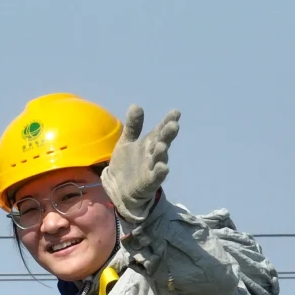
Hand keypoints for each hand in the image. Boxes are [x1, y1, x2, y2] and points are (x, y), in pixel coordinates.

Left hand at [101, 105, 179, 222]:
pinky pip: (156, 178)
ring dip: (162, 152)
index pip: (160, 129)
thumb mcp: (126, 142)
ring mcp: (152, 168)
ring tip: (162, 145)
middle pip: (162, 142)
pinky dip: (160, 173)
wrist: (118, 188)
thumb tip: (136, 105)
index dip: (167, 121)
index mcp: (149, 142)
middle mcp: (153, 154)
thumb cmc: (126, 163)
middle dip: (167, 134)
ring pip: (160, 159)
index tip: (176, 112)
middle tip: (173, 125)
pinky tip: (164, 168)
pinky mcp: (148, 183)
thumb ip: (133, 126)